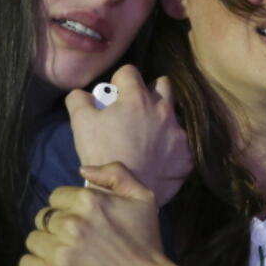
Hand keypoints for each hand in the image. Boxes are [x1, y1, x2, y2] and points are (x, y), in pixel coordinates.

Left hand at [21, 162, 166, 265]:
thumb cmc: (145, 242)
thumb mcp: (143, 197)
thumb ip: (115, 173)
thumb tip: (82, 170)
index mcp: (88, 200)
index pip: (56, 197)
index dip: (68, 208)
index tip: (81, 222)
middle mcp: (70, 223)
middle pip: (43, 218)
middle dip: (56, 227)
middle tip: (73, 241)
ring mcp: (59, 252)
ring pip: (33, 240)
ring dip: (45, 246)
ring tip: (64, 256)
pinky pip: (25, 264)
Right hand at [65, 65, 191, 204]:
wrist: (124, 193)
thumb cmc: (101, 154)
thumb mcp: (80, 123)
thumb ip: (79, 99)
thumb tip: (82, 93)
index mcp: (137, 98)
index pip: (129, 72)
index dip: (118, 82)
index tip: (113, 97)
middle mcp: (162, 109)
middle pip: (161, 84)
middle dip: (148, 91)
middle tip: (134, 110)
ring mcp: (178, 132)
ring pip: (173, 113)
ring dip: (161, 118)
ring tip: (147, 135)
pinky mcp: (186, 154)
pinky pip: (181, 142)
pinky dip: (171, 145)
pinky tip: (159, 157)